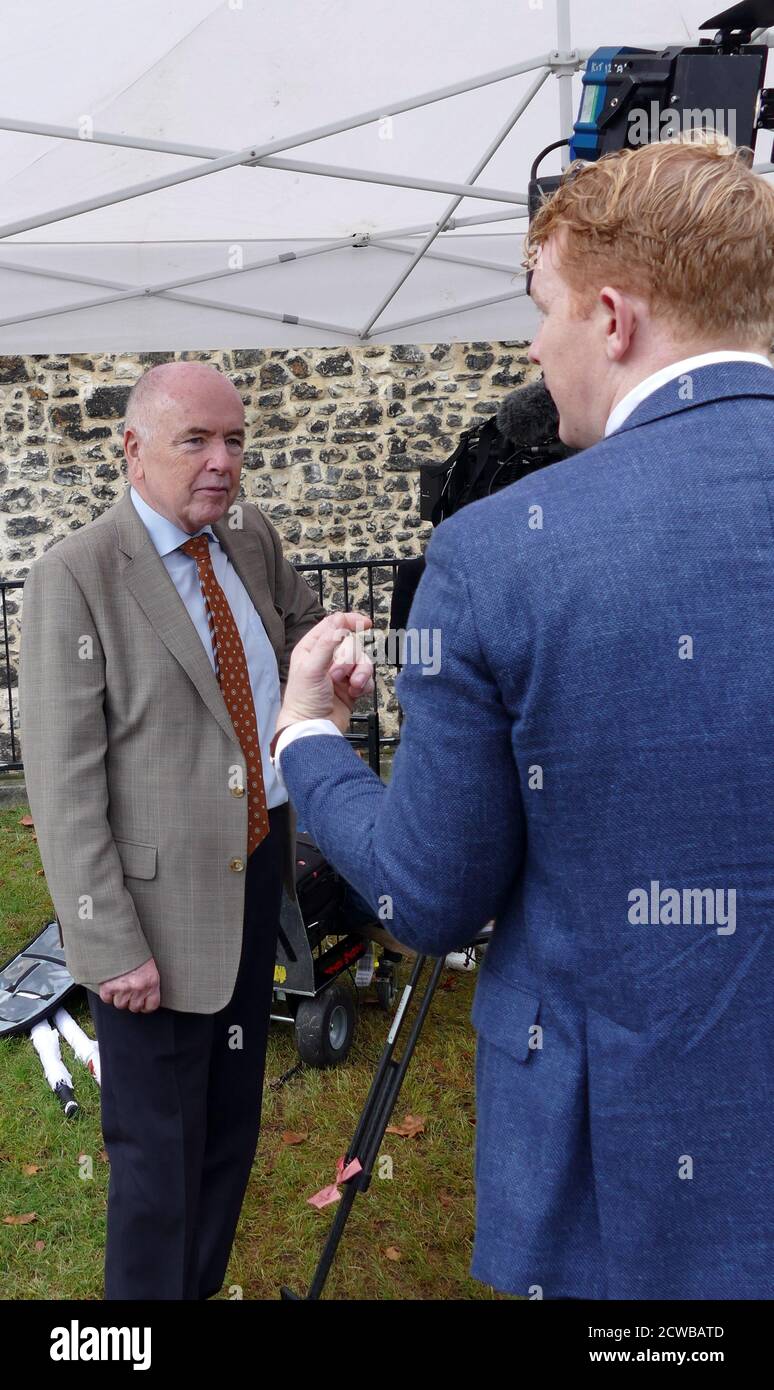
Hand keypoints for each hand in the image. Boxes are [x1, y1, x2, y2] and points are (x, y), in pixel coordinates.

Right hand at [99, 956, 160, 1011]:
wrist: (118, 939)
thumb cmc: (134, 951)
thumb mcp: (148, 965)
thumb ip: (148, 981)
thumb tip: (145, 996)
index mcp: (152, 981)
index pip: (151, 1006)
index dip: (145, 1005)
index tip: (142, 1002)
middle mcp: (139, 987)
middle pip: (134, 1007)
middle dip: (131, 1000)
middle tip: (128, 988)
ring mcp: (123, 988)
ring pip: (120, 1004)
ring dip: (118, 996)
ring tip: (119, 983)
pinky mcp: (108, 987)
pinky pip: (107, 999)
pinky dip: (107, 993)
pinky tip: (110, 983)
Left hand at [276, 611, 374, 736]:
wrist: (314, 729)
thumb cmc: (304, 700)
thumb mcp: (312, 668)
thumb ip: (327, 643)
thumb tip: (339, 618)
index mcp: (312, 648)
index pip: (333, 625)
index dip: (350, 621)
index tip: (366, 623)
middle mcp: (327, 658)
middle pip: (352, 644)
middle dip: (350, 660)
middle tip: (338, 675)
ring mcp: (341, 673)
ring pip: (363, 661)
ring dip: (361, 673)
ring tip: (353, 686)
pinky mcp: (351, 687)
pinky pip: (368, 677)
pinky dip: (365, 685)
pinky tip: (355, 693)